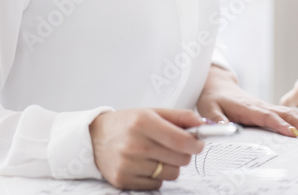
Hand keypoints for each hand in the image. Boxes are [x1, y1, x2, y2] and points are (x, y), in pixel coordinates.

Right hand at [89, 108, 204, 189]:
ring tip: (155, 155)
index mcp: (143, 122)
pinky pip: (157, 185)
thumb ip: (179, 117)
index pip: (182, 141)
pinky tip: (144, 164)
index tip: (199, 143)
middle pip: (180, 159)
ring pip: (171, 174)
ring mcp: (128, 164)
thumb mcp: (150, 112)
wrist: (94, 138)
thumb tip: (203, 124)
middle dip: (183, 153)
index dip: (196, 144)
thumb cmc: (126, 124)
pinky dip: (155, 176)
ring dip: (169, 166)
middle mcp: (135, 144)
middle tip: (174, 146)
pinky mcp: (123, 180)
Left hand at [197, 65, 297, 137]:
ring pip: (290, 113)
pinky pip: (289, 113)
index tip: (292, 133)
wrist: (217, 85)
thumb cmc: (214, 98)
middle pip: (285, 114)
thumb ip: (215, 119)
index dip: (279, 125)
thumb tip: (222, 128)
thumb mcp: (208, 109)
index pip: (266, 116)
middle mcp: (260, 106)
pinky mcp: (270, 108)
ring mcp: (267, 106)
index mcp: (247, 108)